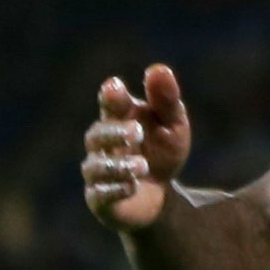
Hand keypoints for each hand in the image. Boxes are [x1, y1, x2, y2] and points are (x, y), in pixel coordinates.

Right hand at [83, 64, 192, 230]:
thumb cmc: (162, 152)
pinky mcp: (100, 200)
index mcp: (120, 119)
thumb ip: (167, 99)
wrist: (161, 197)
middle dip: (115, 132)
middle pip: (97, 134)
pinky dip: (116, 189)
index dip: (110, 95)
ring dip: (118, 165)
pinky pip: (99, 194)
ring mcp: (98, 173)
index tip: (114, 87)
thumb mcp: (173, 125)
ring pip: (96, 167)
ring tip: (142, 166)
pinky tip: (134, 185)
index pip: (110, 103)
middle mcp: (103, 145)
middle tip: (137, 132)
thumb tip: (158, 69)